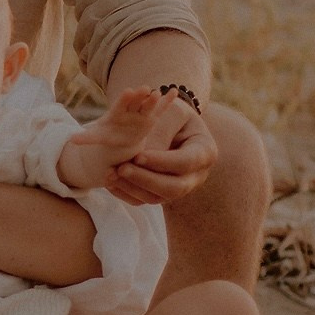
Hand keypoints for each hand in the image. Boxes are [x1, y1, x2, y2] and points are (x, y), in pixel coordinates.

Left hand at [59, 85, 176, 189]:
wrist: (121, 136)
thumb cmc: (108, 135)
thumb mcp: (98, 136)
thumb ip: (87, 137)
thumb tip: (71, 140)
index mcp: (117, 113)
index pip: (120, 105)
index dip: (124, 99)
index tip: (128, 91)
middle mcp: (130, 110)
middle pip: (135, 102)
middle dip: (139, 96)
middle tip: (144, 89)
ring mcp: (141, 113)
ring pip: (148, 105)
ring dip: (154, 99)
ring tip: (159, 92)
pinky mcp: (151, 118)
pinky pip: (160, 109)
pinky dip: (167, 101)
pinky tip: (174, 91)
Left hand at [103, 106, 217, 206]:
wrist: (171, 125)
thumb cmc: (175, 115)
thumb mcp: (172, 113)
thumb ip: (161, 131)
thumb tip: (141, 158)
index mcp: (205, 152)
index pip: (186, 162)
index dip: (162, 162)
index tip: (138, 156)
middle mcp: (195, 176)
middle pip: (173, 188)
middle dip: (145, 180)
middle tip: (121, 168)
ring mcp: (178, 188)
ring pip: (156, 198)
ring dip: (131, 188)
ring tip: (110, 174)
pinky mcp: (160, 194)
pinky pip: (143, 201)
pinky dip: (125, 193)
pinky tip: (110, 181)